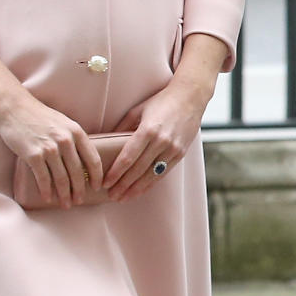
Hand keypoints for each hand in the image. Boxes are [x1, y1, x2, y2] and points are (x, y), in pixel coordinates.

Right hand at [0, 91, 102, 209]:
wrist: (14, 107)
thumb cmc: (40, 116)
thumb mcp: (64, 123)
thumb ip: (74, 139)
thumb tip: (83, 161)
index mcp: (76, 132)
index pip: (93, 160)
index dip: (97, 177)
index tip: (96, 188)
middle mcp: (65, 141)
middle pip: (78, 173)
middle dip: (80, 190)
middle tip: (79, 201)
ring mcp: (49, 148)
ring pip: (62, 178)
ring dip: (64, 195)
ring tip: (66, 204)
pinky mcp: (33, 155)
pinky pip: (43, 178)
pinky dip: (46, 191)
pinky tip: (48, 198)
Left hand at [104, 76, 206, 201]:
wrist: (190, 97)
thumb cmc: (161, 101)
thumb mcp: (138, 110)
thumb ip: (122, 126)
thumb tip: (106, 142)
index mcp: (148, 130)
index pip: (128, 157)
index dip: (116, 172)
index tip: (105, 182)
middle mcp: (161, 141)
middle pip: (138, 169)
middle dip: (123, 185)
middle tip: (111, 196)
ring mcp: (173, 149)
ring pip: (151, 175)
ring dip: (136, 189)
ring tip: (123, 198)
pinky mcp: (180, 153)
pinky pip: (163, 173)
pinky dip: (150, 183)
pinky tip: (141, 190)